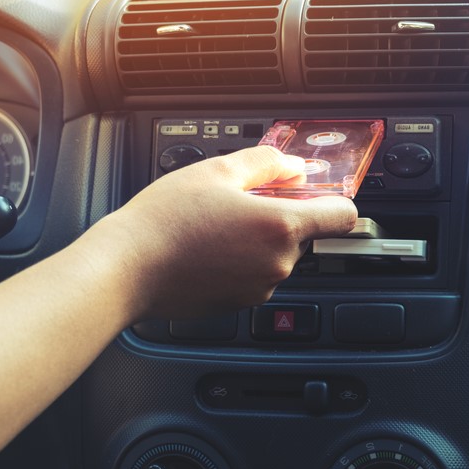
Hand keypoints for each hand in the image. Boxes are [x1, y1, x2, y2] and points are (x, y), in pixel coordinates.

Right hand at [85, 145, 357, 319]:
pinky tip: (208, 247)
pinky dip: (241, 260)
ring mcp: (260, 288)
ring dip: (257, 239)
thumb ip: (268, 164)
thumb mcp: (217, 172)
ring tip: (215, 225)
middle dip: (280, 216)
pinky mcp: (240, 304)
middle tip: (240, 202)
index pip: (342, 216)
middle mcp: (278, 264)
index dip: (334, 200)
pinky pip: (254, 274)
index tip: (318, 194)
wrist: (126, 269)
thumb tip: (296, 168)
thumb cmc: (165, 220)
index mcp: (281, 228)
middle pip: (303, 233)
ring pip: (276, 255)